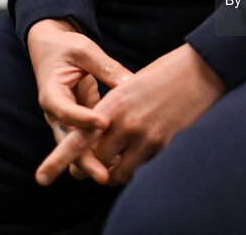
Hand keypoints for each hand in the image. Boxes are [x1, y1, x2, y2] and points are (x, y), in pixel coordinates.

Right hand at [27, 18, 131, 183]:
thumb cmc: (66, 46)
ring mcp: (65, 119)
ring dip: (93, 160)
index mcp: (51, 93)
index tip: (104, 123)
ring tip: (114, 174)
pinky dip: (99, 149)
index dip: (83, 119)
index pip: (65, 110)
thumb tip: (130, 83)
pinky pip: (87, 139)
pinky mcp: (77, 120)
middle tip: (104, 174)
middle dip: (85, 158)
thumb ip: (105, 67)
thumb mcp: (84, 50)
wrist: (51, 47)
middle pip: (67, 141)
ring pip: (76, 146)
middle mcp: (55, 112)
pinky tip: (118, 160)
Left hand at [35, 42, 225, 186]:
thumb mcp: (133, 85)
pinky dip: (134, 169)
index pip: (79, 136)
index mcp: (114, 102)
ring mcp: (145, 136)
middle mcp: (125, 122)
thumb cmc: (167, 73)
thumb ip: (115, 109)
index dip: (59, 159)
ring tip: (115, 165)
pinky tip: (138, 158)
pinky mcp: (163, 146)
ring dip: (112, 173)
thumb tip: (101, 132)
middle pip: (94, 161)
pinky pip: (139, 170)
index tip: (43, 176)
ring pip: (116, 173)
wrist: (203, 70)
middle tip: (87, 172)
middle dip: (89, 169)